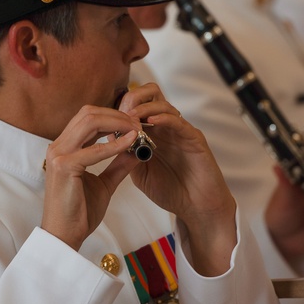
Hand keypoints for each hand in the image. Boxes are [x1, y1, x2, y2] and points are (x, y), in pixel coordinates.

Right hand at [40, 105, 145, 250]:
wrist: (65, 235)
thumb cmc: (80, 212)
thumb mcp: (104, 184)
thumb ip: (118, 165)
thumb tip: (137, 150)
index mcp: (64, 148)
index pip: (88, 118)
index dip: (113, 115)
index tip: (135, 123)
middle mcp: (58, 147)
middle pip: (88, 113)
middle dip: (117, 114)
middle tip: (139, 123)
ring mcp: (59, 154)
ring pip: (90, 122)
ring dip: (117, 123)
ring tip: (137, 130)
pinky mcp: (64, 167)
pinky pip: (95, 149)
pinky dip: (115, 144)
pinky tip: (131, 143)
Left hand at [119, 83, 236, 275]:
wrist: (197, 208)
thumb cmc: (171, 191)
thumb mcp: (140, 173)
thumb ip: (127, 155)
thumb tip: (107, 139)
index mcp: (153, 133)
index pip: (136, 106)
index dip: (120, 108)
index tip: (107, 119)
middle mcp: (166, 128)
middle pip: (150, 95)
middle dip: (132, 99)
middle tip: (120, 114)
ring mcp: (180, 131)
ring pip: (163, 105)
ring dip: (145, 109)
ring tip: (131, 117)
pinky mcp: (194, 138)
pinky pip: (179, 122)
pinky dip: (164, 119)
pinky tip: (152, 123)